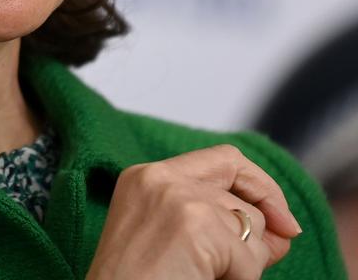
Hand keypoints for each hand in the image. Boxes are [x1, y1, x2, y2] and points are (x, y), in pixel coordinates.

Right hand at [85, 144, 302, 279]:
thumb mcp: (175, 242)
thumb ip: (221, 225)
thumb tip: (283, 230)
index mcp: (145, 177)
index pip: (223, 160)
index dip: (260, 186)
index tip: (281, 219)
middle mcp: (159, 177)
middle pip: (242, 197)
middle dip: (258, 235)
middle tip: (248, 268)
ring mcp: (178, 197)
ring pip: (250, 227)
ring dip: (242, 264)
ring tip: (201, 276)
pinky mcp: (194, 224)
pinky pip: (249, 258)